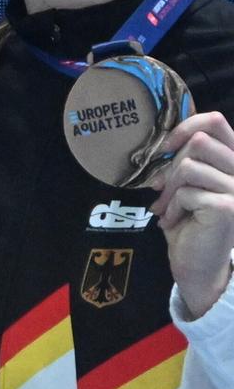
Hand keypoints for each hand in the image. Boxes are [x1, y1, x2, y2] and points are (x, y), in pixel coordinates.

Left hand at [149, 111, 233, 318]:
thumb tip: (162, 145)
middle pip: (198, 142)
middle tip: (162, 192)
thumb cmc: (189, 224)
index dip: (185, 126)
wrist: (197, 266)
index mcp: (233, 162)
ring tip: (167, 210)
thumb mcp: (185, 186)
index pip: (216, 122)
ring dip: (170, 191)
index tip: (164, 147)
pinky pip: (186, 192)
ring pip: (189, 167)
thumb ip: (182, 162)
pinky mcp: (226, 206)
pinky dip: (173, 208)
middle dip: (171, 168)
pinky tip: (175, 223)